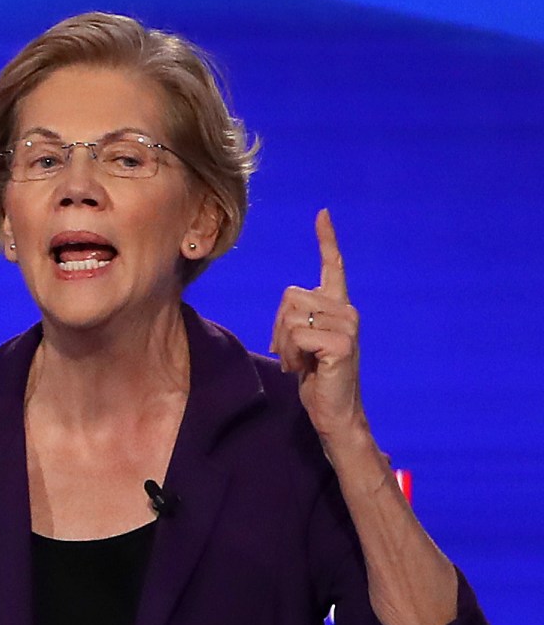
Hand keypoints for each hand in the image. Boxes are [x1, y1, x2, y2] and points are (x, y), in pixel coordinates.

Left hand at [271, 208, 363, 441]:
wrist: (334, 410)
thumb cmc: (315, 378)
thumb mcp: (302, 342)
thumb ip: (297, 319)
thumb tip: (287, 306)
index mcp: (338, 306)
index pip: (333, 266)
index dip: (327, 240)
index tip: (322, 214)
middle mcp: (347, 310)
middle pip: (290, 295)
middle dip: (278, 326)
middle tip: (292, 353)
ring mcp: (347, 325)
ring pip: (290, 316)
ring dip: (283, 343)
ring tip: (299, 362)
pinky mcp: (341, 343)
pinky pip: (296, 335)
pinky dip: (290, 354)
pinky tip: (304, 368)